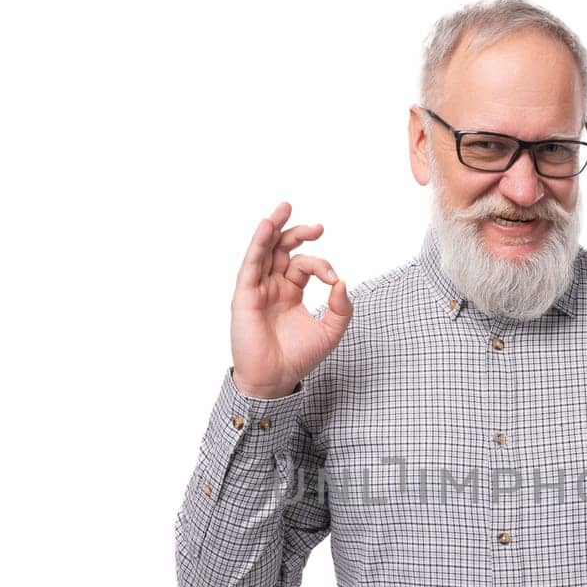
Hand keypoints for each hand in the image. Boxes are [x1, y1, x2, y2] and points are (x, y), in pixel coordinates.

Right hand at [229, 200, 352, 397]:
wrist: (276, 379)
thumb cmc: (299, 358)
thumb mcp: (330, 331)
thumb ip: (340, 307)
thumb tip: (341, 283)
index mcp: (290, 291)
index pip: (304, 265)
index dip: (322, 266)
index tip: (333, 280)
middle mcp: (272, 286)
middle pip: (281, 249)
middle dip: (298, 233)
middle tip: (318, 227)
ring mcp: (257, 289)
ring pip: (263, 251)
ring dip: (273, 228)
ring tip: (284, 208)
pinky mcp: (245, 295)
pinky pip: (251, 264)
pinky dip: (258, 244)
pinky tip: (267, 226)